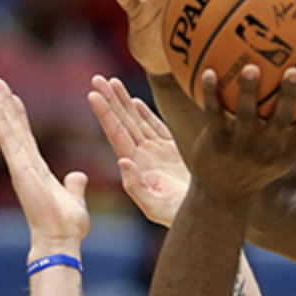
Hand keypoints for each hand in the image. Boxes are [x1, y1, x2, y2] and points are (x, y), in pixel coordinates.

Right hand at [0, 78, 89, 251]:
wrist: (62, 240)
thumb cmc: (68, 226)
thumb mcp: (76, 199)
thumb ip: (74, 186)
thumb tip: (78, 175)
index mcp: (38, 171)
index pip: (27, 138)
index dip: (20, 118)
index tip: (14, 99)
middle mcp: (25, 166)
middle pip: (13, 130)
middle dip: (5, 106)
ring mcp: (21, 167)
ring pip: (8, 131)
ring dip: (0, 107)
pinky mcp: (20, 170)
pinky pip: (10, 140)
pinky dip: (2, 121)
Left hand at [89, 74, 189, 225]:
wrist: (202, 217)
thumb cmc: (178, 216)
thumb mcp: (155, 207)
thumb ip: (136, 187)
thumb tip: (122, 161)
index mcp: (136, 167)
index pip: (116, 135)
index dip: (105, 114)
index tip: (93, 94)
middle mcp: (142, 157)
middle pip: (123, 123)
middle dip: (110, 100)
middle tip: (97, 78)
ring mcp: (156, 154)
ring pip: (137, 122)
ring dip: (124, 102)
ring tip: (112, 82)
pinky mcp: (172, 153)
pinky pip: (156, 129)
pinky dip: (145, 114)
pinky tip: (136, 101)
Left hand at [190, 65, 295, 210]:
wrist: (225, 193)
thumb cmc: (262, 166)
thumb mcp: (291, 154)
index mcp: (288, 148)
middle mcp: (268, 147)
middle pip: (282, 120)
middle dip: (290, 96)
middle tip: (295, 71)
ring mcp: (242, 145)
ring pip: (247, 116)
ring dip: (248, 91)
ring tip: (251, 68)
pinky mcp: (217, 142)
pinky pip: (214, 114)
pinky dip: (211, 94)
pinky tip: (209, 72)